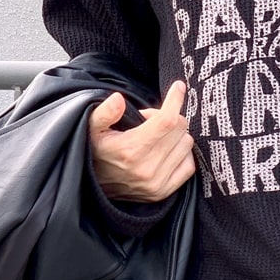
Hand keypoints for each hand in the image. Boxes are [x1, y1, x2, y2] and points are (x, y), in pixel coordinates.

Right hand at [88, 79, 196, 202]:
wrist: (93, 187)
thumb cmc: (95, 151)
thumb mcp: (91, 127)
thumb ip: (104, 112)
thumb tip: (118, 99)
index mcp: (131, 150)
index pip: (166, 121)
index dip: (175, 100)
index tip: (178, 87)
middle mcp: (147, 168)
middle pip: (179, 129)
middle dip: (169, 116)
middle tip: (151, 120)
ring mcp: (157, 183)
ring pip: (186, 145)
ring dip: (176, 135)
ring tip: (157, 136)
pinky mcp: (163, 192)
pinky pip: (189, 166)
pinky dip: (183, 153)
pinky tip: (168, 149)